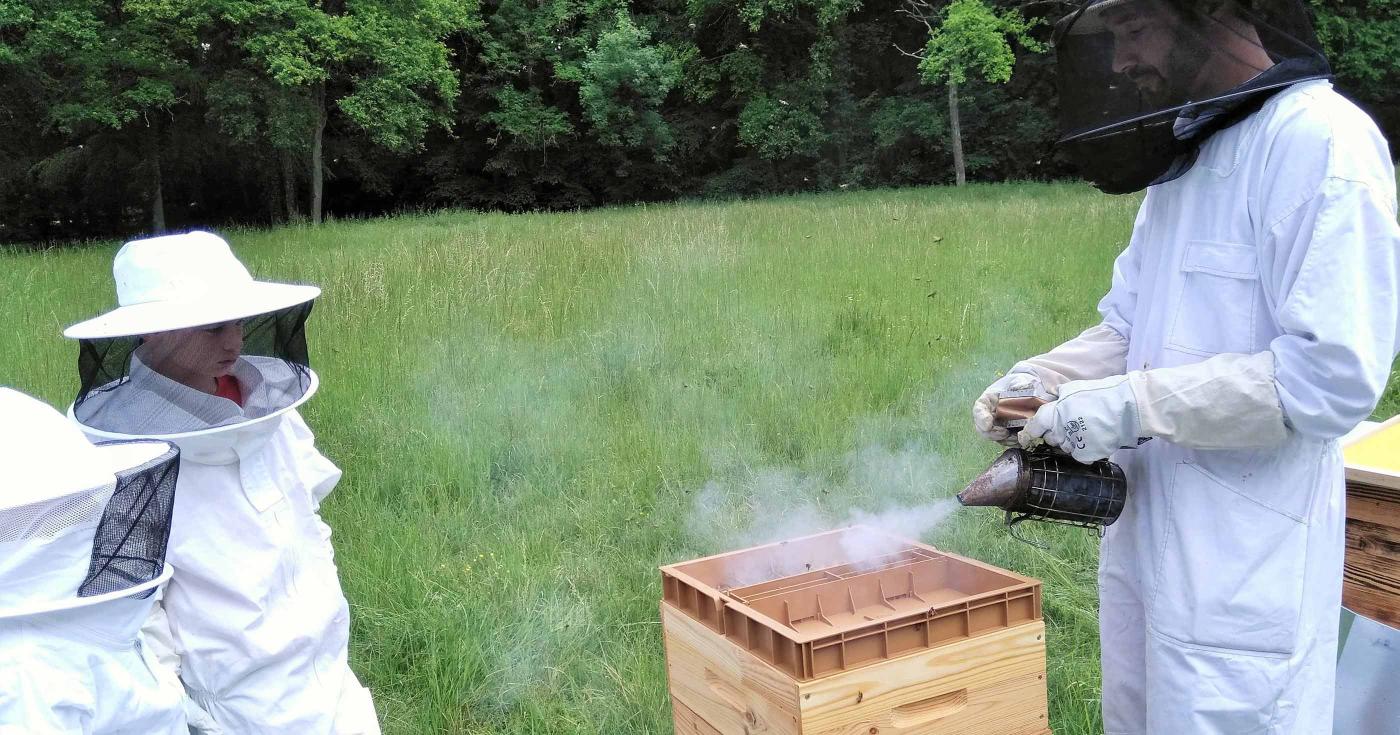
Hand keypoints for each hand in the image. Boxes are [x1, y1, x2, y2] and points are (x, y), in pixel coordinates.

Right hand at [973, 371, 1045, 445]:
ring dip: (1002, 440)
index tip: (987, 424)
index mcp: (987, 400)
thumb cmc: (1018, 384)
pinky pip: (1004, 440)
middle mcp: (988, 414)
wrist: (1026, 391)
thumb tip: (1023, 387)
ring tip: (1014, 438)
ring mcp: (995, 424)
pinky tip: (1019, 440)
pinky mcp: (1005, 431)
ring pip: (992, 436)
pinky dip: (1010, 442)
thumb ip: (1020, 384)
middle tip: (1004, 433)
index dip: (981, 418)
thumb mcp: (1019, 380)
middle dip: (992, 433)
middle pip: (982, 427)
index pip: (979, 409)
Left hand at [1020, 375, 1139, 462]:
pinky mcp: (1087, 454)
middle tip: (1070, 426)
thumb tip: (1053, 397)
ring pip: (1065, 448)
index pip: (1034, 427)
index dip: (1030, 432)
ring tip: (1085, 432)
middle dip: (1056, 434)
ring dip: (1070, 442)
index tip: (1028, 436)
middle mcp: (1060, 430)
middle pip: (1050, 439)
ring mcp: (1074, 444)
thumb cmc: (1100, 395)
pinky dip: (1084, 451)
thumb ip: (1059, 396)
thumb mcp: (1074, 389)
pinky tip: (1093, 440)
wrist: (1126, 407)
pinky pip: (1079, 456)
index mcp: (1054, 413)